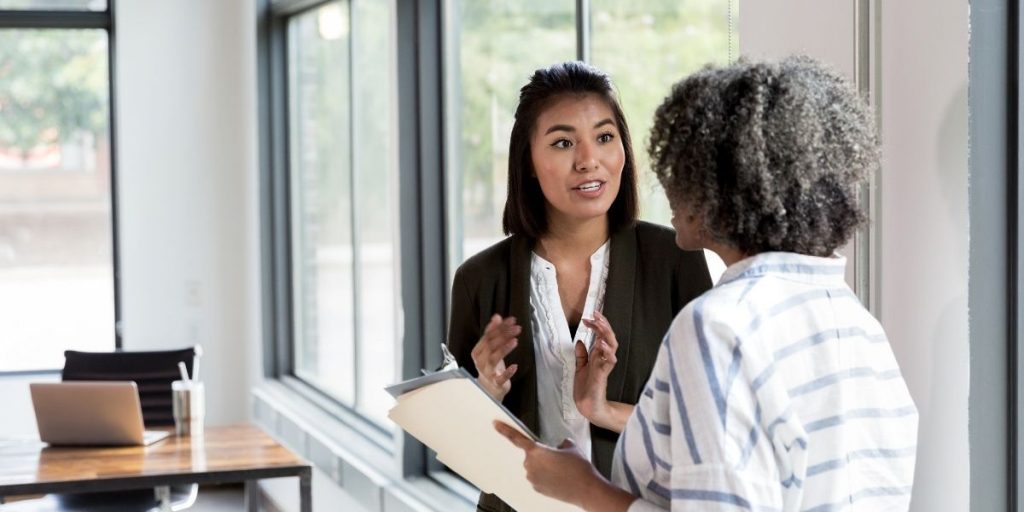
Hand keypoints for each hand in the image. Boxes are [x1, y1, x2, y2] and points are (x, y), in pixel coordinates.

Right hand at [471, 314, 520, 400]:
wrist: (488, 389)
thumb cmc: (490, 366)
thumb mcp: (490, 348)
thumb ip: (493, 333)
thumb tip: (497, 316)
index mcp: (478, 351)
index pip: (487, 336)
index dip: (499, 327)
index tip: (511, 320)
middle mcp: (480, 361)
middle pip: (491, 345)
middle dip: (504, 335)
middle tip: (516, 328)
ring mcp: (487, 373)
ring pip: (493, 359)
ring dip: (504, 349)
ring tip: (515, 341)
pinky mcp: (496, 383)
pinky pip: (500, 378)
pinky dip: (507, 373)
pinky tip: (514, 366)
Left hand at [493, 421, 602, 507]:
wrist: (586, 489)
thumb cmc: (579, 468)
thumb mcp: (572, 447)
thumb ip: (562, 442)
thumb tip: (561, 444)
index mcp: (536, 451)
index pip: (516, 438)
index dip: (504, 430)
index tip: (495, 424)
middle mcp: (530, 465)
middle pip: (531, 455)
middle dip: (542, 455)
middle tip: (558, 459)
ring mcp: (532, 478)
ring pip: (535, 468)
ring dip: (544, 467)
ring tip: (561, 471)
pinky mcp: (536, 489)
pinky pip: (538, 478)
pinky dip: (546, 478)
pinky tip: (558, 479)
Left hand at [575, 310, 617, 425]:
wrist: (587, 405)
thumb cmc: (586, 387)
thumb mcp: (580, 367)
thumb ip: (581, 355)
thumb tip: (580, 341)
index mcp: (598, 355)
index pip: (600, 335)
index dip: (595, 325)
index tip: (587, 318)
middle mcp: (603, 357)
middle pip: (608, 337)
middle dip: (603, 324)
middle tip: (595, 315)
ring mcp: (605, 365)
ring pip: (612, 346)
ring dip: (606, 334)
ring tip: (600, 324)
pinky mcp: (604, 374)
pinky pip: (609, 361)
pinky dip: (607, 352)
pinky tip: (601, 344)